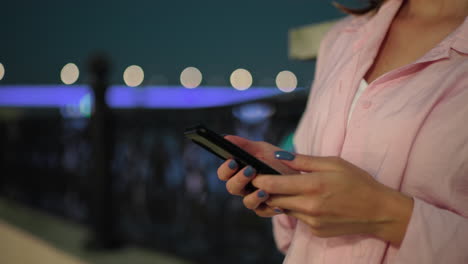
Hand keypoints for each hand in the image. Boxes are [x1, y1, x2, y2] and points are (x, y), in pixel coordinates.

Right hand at [217, 136, 297, 216]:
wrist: (299, 173)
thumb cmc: (277, 160)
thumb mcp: (262, 149)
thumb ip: (244, 145)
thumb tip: (225, 138)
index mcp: (239, 172)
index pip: (224, 173)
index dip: (226, 169)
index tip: (233, 161)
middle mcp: (243, 187)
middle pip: (232, 188)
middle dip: (239, 179)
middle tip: (250, 170)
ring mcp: (254, 199)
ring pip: (246, 202)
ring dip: (253, 196)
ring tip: (264, 190)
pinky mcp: (265, 209)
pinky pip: (262, 211)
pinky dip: (268, 207)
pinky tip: (275, 201)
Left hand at [252, 151, 413, 246]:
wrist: (379, 212)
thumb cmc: (358, 182)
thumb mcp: (333, 163)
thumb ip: (304, 161)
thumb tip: (279, 156)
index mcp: (313, 186)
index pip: (274, 185)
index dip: (259, 179)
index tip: (254, 173)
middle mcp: (309, 206)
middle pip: (274, 199)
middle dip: (266, 189)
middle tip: (263, 179)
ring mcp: (312, 221)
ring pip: (284, 209)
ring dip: (282, 199)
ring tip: (288, 187)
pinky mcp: (316, 230)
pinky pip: (298, 218)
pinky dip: (297, 208)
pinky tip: (309, 201)